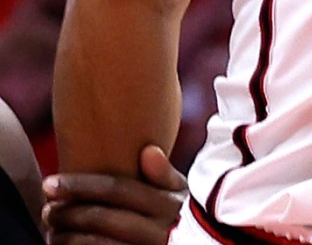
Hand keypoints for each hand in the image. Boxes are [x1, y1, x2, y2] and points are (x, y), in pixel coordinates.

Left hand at [44, 146, 186, 244]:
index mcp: (169, 203)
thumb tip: (148, 150)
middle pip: (103, 217)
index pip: (118, 189)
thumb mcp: (184, 195)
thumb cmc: (188, 217)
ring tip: (52, 231)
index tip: (51, 183)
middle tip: (47, 209)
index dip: (81, 185)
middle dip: (68, 212)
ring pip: (97, 243)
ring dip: (67, 237)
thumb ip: (165, 175)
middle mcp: (160, 228)